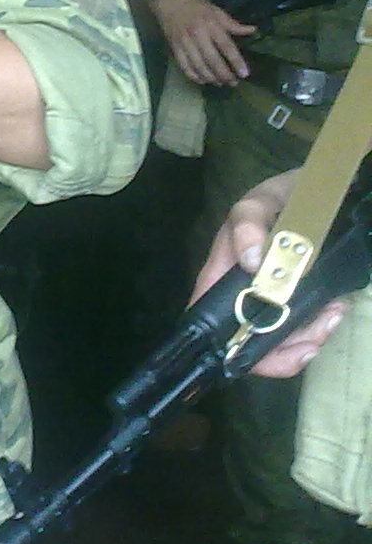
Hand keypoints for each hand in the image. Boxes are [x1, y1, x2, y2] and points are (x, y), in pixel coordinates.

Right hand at [149, 0, 254, 85]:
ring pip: (199, 65)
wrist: (167, 1)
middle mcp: (198, 35)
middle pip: (213, 60)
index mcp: (211, 25)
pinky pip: (184, 66)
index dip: (236, 61)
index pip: (226, 46)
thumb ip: (232, 24)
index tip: (244, 74)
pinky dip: (194, 76)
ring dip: (211, 78)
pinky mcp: (175, 47)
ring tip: (220, 83)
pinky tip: (203, 81)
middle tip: (234, 83)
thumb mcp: (216, 11)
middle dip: (224, 74)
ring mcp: (185, 43)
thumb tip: (253, 30)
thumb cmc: (195, 5)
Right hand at [191, 170, 347, 377]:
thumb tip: (251, 261)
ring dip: (309, 336)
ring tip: (333, 315)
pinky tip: (335, 308)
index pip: (208, 320)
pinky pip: (305, 325)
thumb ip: (249, 222)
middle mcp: (242, 292)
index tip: (260, 352)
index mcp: (221, 273)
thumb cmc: (280, 196)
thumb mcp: (259, 201)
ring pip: (282, 338)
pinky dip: (321, 324)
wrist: (321, 192)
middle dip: (282, 351)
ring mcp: (272, 299)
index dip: (227, 346)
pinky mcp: (299, 300)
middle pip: (249, 341)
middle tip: (313, 341)